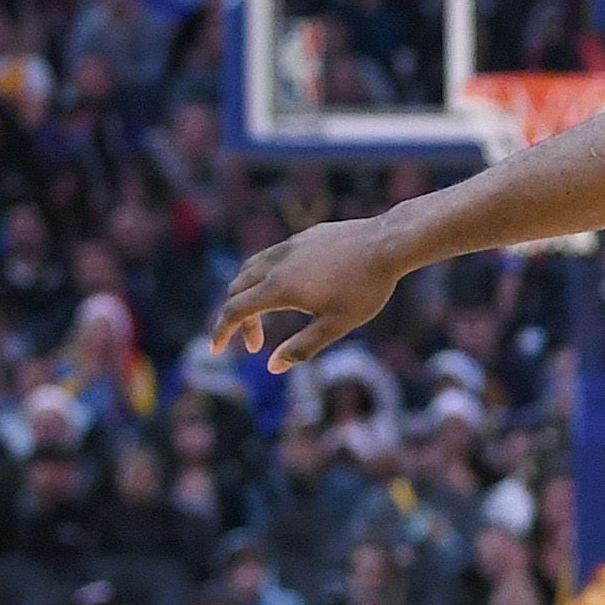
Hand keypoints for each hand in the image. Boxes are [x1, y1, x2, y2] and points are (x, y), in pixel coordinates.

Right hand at [210, 214, 414, 372]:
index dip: (221, 332)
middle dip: (237, 319)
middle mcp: (275, 264)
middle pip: (237, 290)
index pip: (235, 311)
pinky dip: (262, 275)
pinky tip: (285, 287)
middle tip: (255, 344)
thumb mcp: (336, 325)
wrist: (388, 244)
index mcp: (279, 288)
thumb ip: (302, 347)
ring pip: (250, 269)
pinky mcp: (302, 237)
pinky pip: (270, 256)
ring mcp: (288, 246)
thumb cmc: (366, 288)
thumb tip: (272, 367)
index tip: (216, 350)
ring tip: (260, 315)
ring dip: (246, 294)